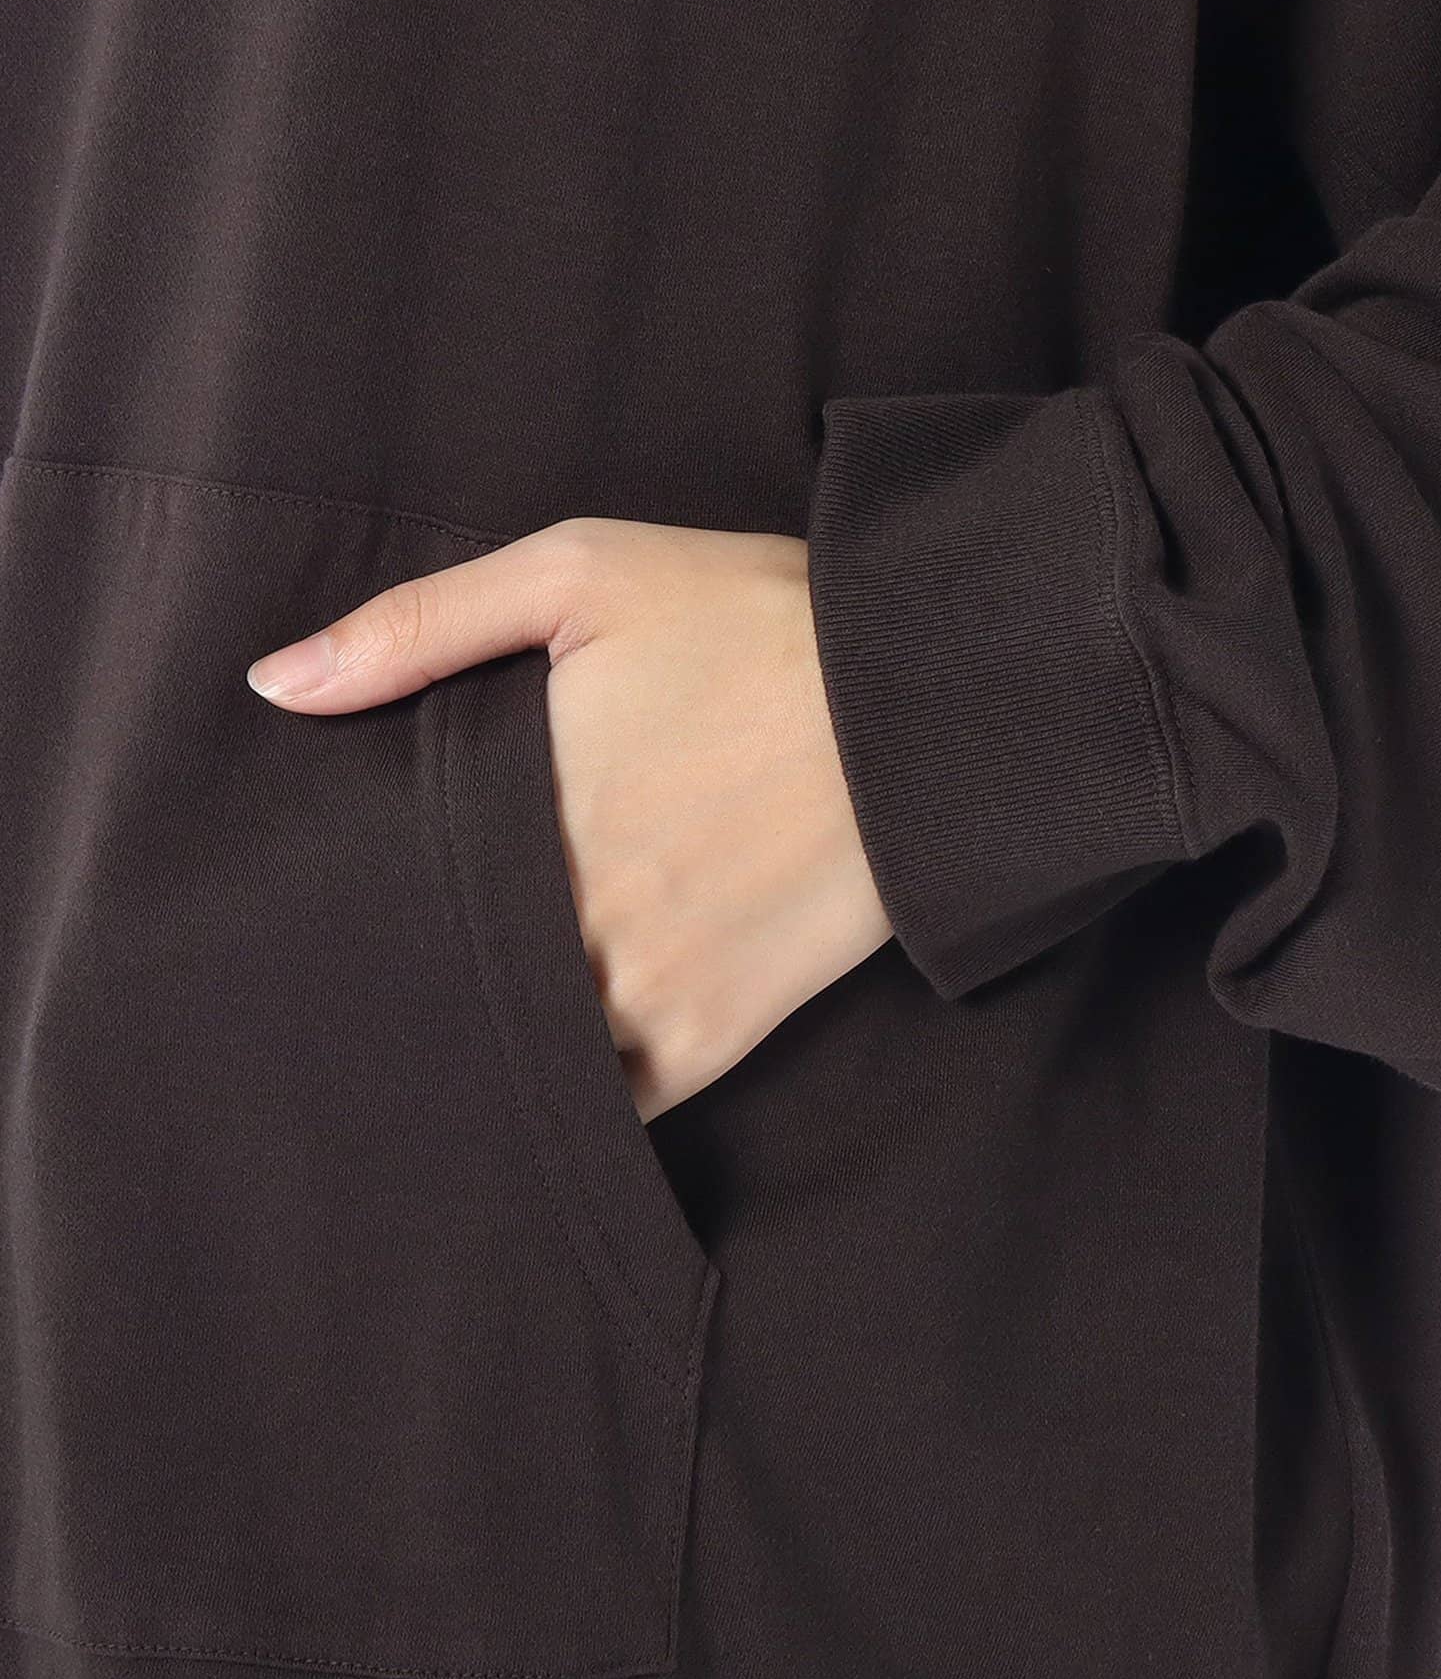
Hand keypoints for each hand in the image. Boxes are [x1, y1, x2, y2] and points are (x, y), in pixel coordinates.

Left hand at [245, 516, 894, 1119]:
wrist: (930, 693)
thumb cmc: (753, 620)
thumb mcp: (579, 572)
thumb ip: (417, 628)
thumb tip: (273, 686)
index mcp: (522, 813)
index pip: (386, 905)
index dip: (346, 920)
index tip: (319, 920)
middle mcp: (572, 923)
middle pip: (444, 990)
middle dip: (406, 987)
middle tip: (364, 986)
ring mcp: (646, 993)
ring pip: (519, 1059)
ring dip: (482, 1046)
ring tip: (446, 1030)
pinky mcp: (716, 1035)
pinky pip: (613, 1106)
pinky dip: (571, 1096)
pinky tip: (546, 1068)